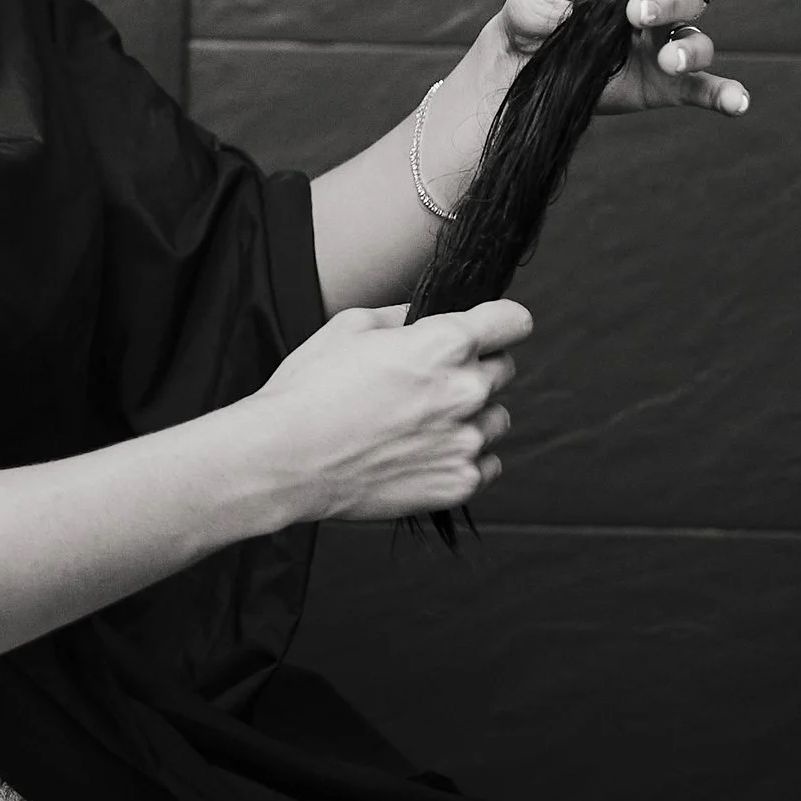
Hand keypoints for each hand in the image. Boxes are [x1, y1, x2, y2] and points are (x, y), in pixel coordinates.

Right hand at [246, 299, 526, 525]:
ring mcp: (466, 442)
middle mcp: (466, 391)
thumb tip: (423, 320)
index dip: (499, 322)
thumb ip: (402, 317)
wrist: (286, 459)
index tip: (490, 331)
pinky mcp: (459, 483)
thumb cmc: (309, 391)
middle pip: (504, 370)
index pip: (514, 322)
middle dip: (474, 370)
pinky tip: (422, 453)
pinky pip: (487, 464)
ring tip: (421, 423)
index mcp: (444, 344)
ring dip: (471, 416)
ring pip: (497, 419)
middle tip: (428, 383)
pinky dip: (462, 457)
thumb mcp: (349, 327)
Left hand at [498, 0, 746, 120]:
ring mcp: (663, 47)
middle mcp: (659, 9)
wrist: (515, 62)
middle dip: (669, 1)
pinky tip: (737, 104)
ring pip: (700, 40)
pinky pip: (704, 89)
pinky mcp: (664, 85)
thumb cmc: (534, 13)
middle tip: (636, 13)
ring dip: (691, 47)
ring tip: (667, 59)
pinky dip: (726, 95)